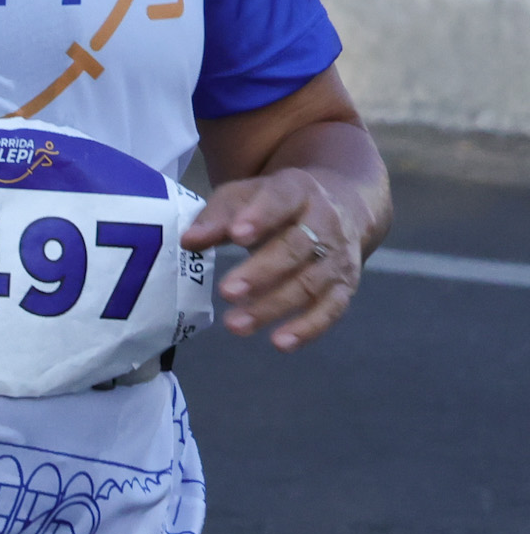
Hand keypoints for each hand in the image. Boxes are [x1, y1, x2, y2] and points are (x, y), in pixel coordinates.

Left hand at [184, 169, 370, 350]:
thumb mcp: (246, 195)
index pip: (280, 200)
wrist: (341, 205)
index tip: (236, 236)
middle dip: (261, 272)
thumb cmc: (276, 202)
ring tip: (236, 324)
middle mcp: (325, 223)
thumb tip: (189, 241)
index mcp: (297, 191)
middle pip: (296, 248)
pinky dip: (307, 328)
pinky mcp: (345, 286)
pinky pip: (330, 309)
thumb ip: (216, 216)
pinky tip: (280, 343)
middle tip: (226, 291)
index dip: (260, 217)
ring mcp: (338, 257)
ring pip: (310, 283)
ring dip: (274, 306)